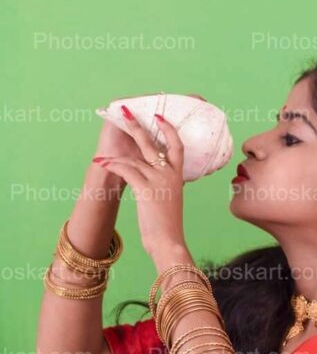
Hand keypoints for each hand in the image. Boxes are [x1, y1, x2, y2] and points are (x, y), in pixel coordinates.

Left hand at [92, 105, 185, 255]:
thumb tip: (161, 186)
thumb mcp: (171, 202)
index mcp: (177, 177)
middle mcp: (169, 174)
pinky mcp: (145, 189)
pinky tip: (102, 164)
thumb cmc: (168, 227)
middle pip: (152, 143)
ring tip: (102, 154)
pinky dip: (112, 166)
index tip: (159, 117)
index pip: (177, 146)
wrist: (168, 242)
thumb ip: (167, 188)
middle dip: (137, 126)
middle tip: (126, 111)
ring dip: (115, 156)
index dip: (168, 129)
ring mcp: (158, 180)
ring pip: (134, 158)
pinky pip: (126, 170)